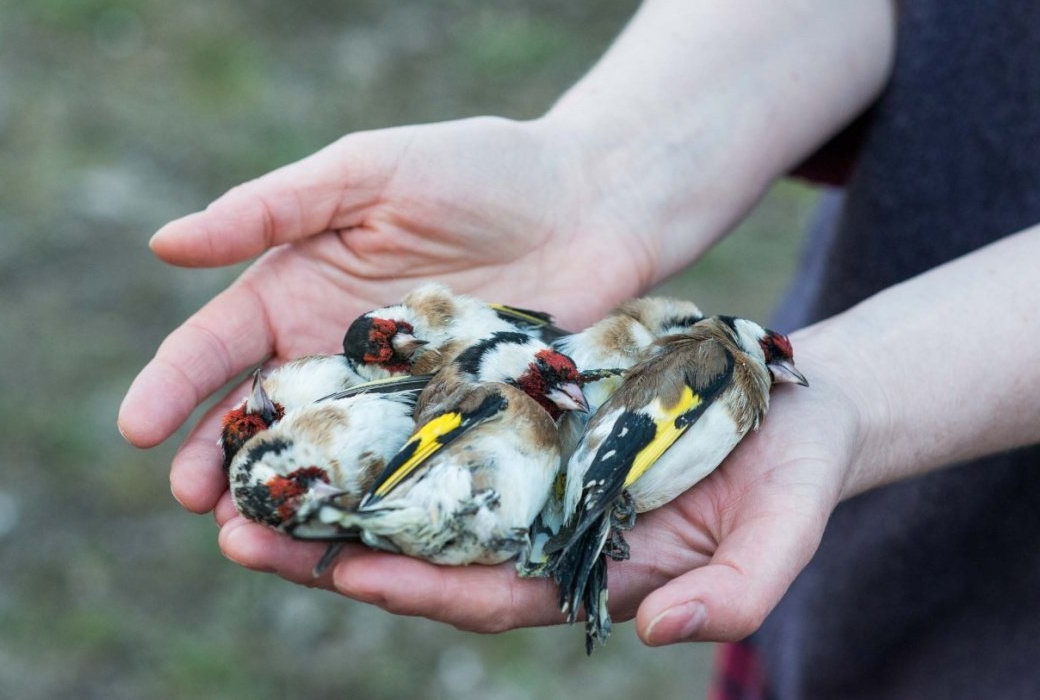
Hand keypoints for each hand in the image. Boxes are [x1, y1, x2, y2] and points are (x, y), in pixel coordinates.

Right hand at [118, 115, 655, 513]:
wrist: (592, 202)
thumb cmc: (480, 170)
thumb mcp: (368, 172)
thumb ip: (273, 207)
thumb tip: (162, 245)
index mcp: (299, 289)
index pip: (217, 346)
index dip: (173, 386)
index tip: (138, 430)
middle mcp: (335, 353)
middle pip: (260, 418)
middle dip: (220, 459)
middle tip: (195, 502)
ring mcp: (395, 396)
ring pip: (324, 458)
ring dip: (285, 496)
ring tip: (253, 534)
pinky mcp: (454, 424)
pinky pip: (403, 471)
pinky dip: (370, 504)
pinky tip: (348, 535)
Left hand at [215, 329, 879, 645]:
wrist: (798, 408)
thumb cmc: (793, 471)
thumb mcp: (784, 529)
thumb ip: (739, 591)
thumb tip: (661, 633)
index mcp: (591, 569)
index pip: (491, 594)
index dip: (423, 591)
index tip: (350, 577)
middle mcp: (545, 531)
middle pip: (426, 554)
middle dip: (336, 554)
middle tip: (241, 532)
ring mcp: (532, 477)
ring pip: (418, 495)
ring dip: (337, 491)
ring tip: (249, 480)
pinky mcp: (528, 421)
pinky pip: (444, 430)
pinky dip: (387, 428)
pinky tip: (329, 406)